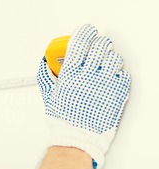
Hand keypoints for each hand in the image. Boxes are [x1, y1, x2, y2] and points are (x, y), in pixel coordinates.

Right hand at [37, 24, 131, 168]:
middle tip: (98, 46)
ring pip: (115, 58)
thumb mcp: (48, 94)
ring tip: (106, 65)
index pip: (80, 42)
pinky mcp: (118, 93)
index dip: (85, 32)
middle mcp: (88, 76)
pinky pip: (124, 75)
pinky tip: (111, 80)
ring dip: (111, 58)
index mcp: (70, 73)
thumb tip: (45, 62)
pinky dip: (119, 75)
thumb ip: (46, 75)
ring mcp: (105, 84)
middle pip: (100, 46)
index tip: (87, 31)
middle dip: (100, 42)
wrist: (78, 137)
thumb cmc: (63, 119)